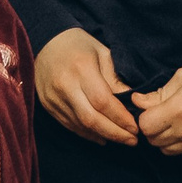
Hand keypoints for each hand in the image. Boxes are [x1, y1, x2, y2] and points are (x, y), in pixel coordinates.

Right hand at [35, 28, 139, 144]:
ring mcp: (54, 98)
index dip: (120, 118)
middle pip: (91, 119)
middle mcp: (65, 85)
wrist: (46, 42)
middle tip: (132, 140)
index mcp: (81, 68)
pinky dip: (87, 133)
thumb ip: (115, 79)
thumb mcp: (102, 53)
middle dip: (115, 133)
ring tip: (121, 139)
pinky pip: (70, 125)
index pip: (103, 101)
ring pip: (80, 125)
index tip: (135, 127)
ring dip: (103, 135)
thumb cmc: (79, 45)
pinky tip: (102, 136)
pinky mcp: (48, 106)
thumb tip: (131, 102)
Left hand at [133, 57, 181, 154]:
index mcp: (180, 109)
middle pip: (154, 141)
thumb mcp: (181, 77)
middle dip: (152, 128)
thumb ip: (157, 94)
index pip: (145, 126)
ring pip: (167, 150)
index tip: (150, 109)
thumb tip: (136, 102)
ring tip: (174, 121)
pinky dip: (181, 141)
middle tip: (160, 114)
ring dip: (165, 138)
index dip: (144, 117)